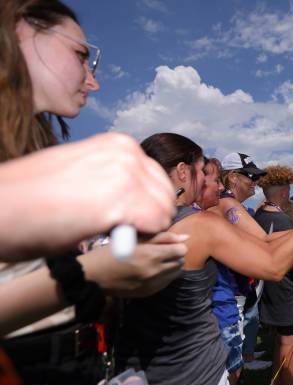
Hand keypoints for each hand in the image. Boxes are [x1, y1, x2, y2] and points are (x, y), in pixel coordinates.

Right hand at [0, 133, 175, 260]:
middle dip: (148, 217)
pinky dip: (141, 238)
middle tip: (117, 229)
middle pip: (165, 196)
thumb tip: (137, 196)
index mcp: (119, 144)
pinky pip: (157, 225)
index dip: (145, 204)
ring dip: (143, 229)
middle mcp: (127, 153)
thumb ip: (113, 178)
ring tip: (108, 231)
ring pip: (164, 212)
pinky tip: (111, 237)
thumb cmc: (32, 196)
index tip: (122, 217)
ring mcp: (126, 174)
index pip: (157, 180)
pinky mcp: (122, 201)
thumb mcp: (82, 171)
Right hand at [80, 232, 187, 296]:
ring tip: (157, 260)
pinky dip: (163, 276)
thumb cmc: (112, 251)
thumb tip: (186, 237)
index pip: (181, 250)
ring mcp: (152, 284)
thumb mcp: (135, 238)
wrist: (92, 276)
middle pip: (180, 262)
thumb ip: (162, 237)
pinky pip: (166, 283)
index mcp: (151, 255)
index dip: (177, 245)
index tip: (168, 244)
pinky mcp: (148, 293)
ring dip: (171, 266)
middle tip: (162, 251)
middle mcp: (155, 271)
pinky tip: (151, 270)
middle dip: (175, 255)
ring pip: (175, 274)